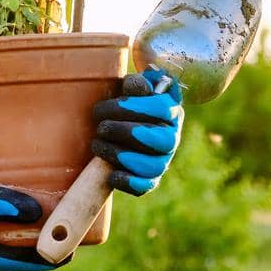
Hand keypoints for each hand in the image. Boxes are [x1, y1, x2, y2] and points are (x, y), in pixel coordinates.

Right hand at [0, 167, 67, 270]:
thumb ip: (2, 204)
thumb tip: (35, 212)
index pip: (16, 263)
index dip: (42, 260)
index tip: (65, 257)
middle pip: (5, 266)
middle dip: (30, 257)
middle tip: (55, 246)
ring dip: (12, 255)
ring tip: (37, 244)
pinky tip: (7, 241)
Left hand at [90, 68, 183, 194]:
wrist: (124, 123)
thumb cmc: (128, 101)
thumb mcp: (131, 88)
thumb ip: (135, 85)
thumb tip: (137, 84)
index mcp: (170, 110)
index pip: (162, 109)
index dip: (134, 107)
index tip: (108, 105)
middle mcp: (172, 136)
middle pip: (161, 139)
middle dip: (125, 132)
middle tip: (100, 127)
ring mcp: (163, 159)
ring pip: (153, 165)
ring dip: (121, 156)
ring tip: (98, 145)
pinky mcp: (151, 178)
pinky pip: (146, 186)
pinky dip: (129, 182)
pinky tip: (110, 173)